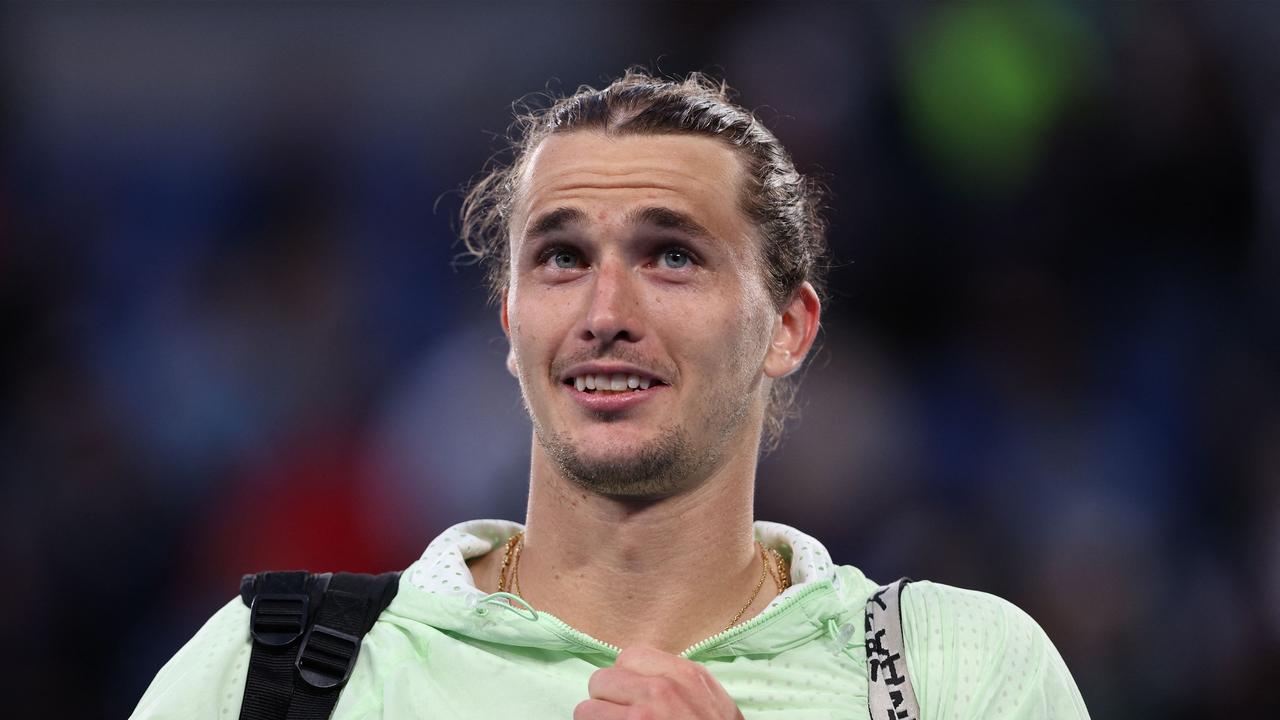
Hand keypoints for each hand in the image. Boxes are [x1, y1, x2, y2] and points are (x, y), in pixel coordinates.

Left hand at [575, 646, 744, 719]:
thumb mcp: (714, 702)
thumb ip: (683, 685)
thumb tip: (649, 680)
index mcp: (685, 676)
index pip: (630, 657)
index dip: (627, 680)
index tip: (635, 698)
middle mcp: (660, 691)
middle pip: (603, 679)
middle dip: (609, 701)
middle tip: (624, 719)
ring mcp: (639, 718)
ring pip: (586, 709)